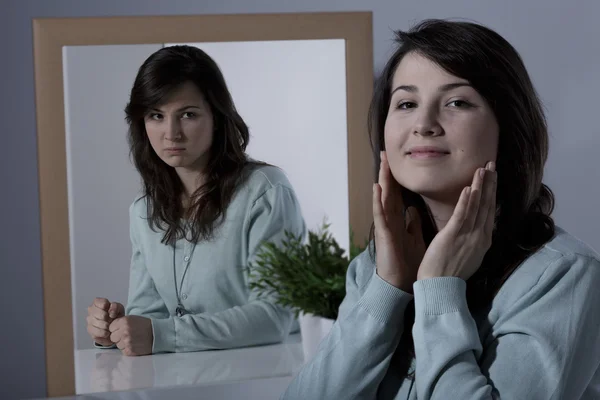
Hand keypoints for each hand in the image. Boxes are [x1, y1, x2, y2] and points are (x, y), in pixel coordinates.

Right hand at [87, 298, 124, 346]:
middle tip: (111, 319)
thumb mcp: (119, 308)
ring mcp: (89, 320)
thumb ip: (116, 306)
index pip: (97, 302)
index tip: (109, 309)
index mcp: (97, 303)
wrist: (116, 328)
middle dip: (106, 317)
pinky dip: (103, 332)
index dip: (104, 305)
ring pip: (95, 322)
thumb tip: (110, 313)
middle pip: (96, 312)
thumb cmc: (116, 315)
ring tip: (110, 326)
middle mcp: (91, 310)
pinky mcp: (90, 329)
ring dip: (105, 325)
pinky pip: (95, 331)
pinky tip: (107, 332)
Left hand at [109, 316, 152, 355]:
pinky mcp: (129, 351)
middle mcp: (124, 331)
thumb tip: (110, 329)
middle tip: (127, 336)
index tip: (122, 330)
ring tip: (132, 340)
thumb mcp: (132, 319)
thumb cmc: (145, 325)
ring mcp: (126, 342)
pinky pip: (122, 351)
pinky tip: (134, 345)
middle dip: (118, 337)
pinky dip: (127, 349)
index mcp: (124, 321)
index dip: (116, 329)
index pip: (111, 328)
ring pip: (117, 345)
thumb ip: (121, 323)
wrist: (157, 334)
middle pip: (112, 337)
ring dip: (123, 344)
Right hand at [373, 151, 425, 292]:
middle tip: (386, 153)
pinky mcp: (384, 234)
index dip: (397, 179)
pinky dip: (377, 201)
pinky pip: (380, 214)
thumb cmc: (407, 263)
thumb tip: (412, 210)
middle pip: (389, 192)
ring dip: (382, 180)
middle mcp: (390, 220)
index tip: (396, 162)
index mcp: (398, 221)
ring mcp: (385, 226)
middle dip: (388, 173)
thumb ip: (412, 224)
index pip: (397, 195)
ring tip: (381, 163)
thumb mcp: (413, 239)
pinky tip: (376, 188)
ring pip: (383, 198)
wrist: (400, 284)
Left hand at [417, 161, 496, 280]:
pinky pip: (462, 216)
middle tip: (492, 164)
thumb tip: (476, 227)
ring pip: (477, 206)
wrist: (441, 287)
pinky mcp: (453, 236)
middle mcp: (480, 236)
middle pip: (487, 205)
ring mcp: (468, 236)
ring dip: (480, 186)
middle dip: (490, 183)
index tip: (493, 176)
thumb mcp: (469, 254)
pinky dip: (466, 201)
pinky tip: (468, 188)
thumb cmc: (450, 273)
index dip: (492, 192)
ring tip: (483, 169)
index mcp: (483, 240)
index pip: (490, 211)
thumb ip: (473, 239)